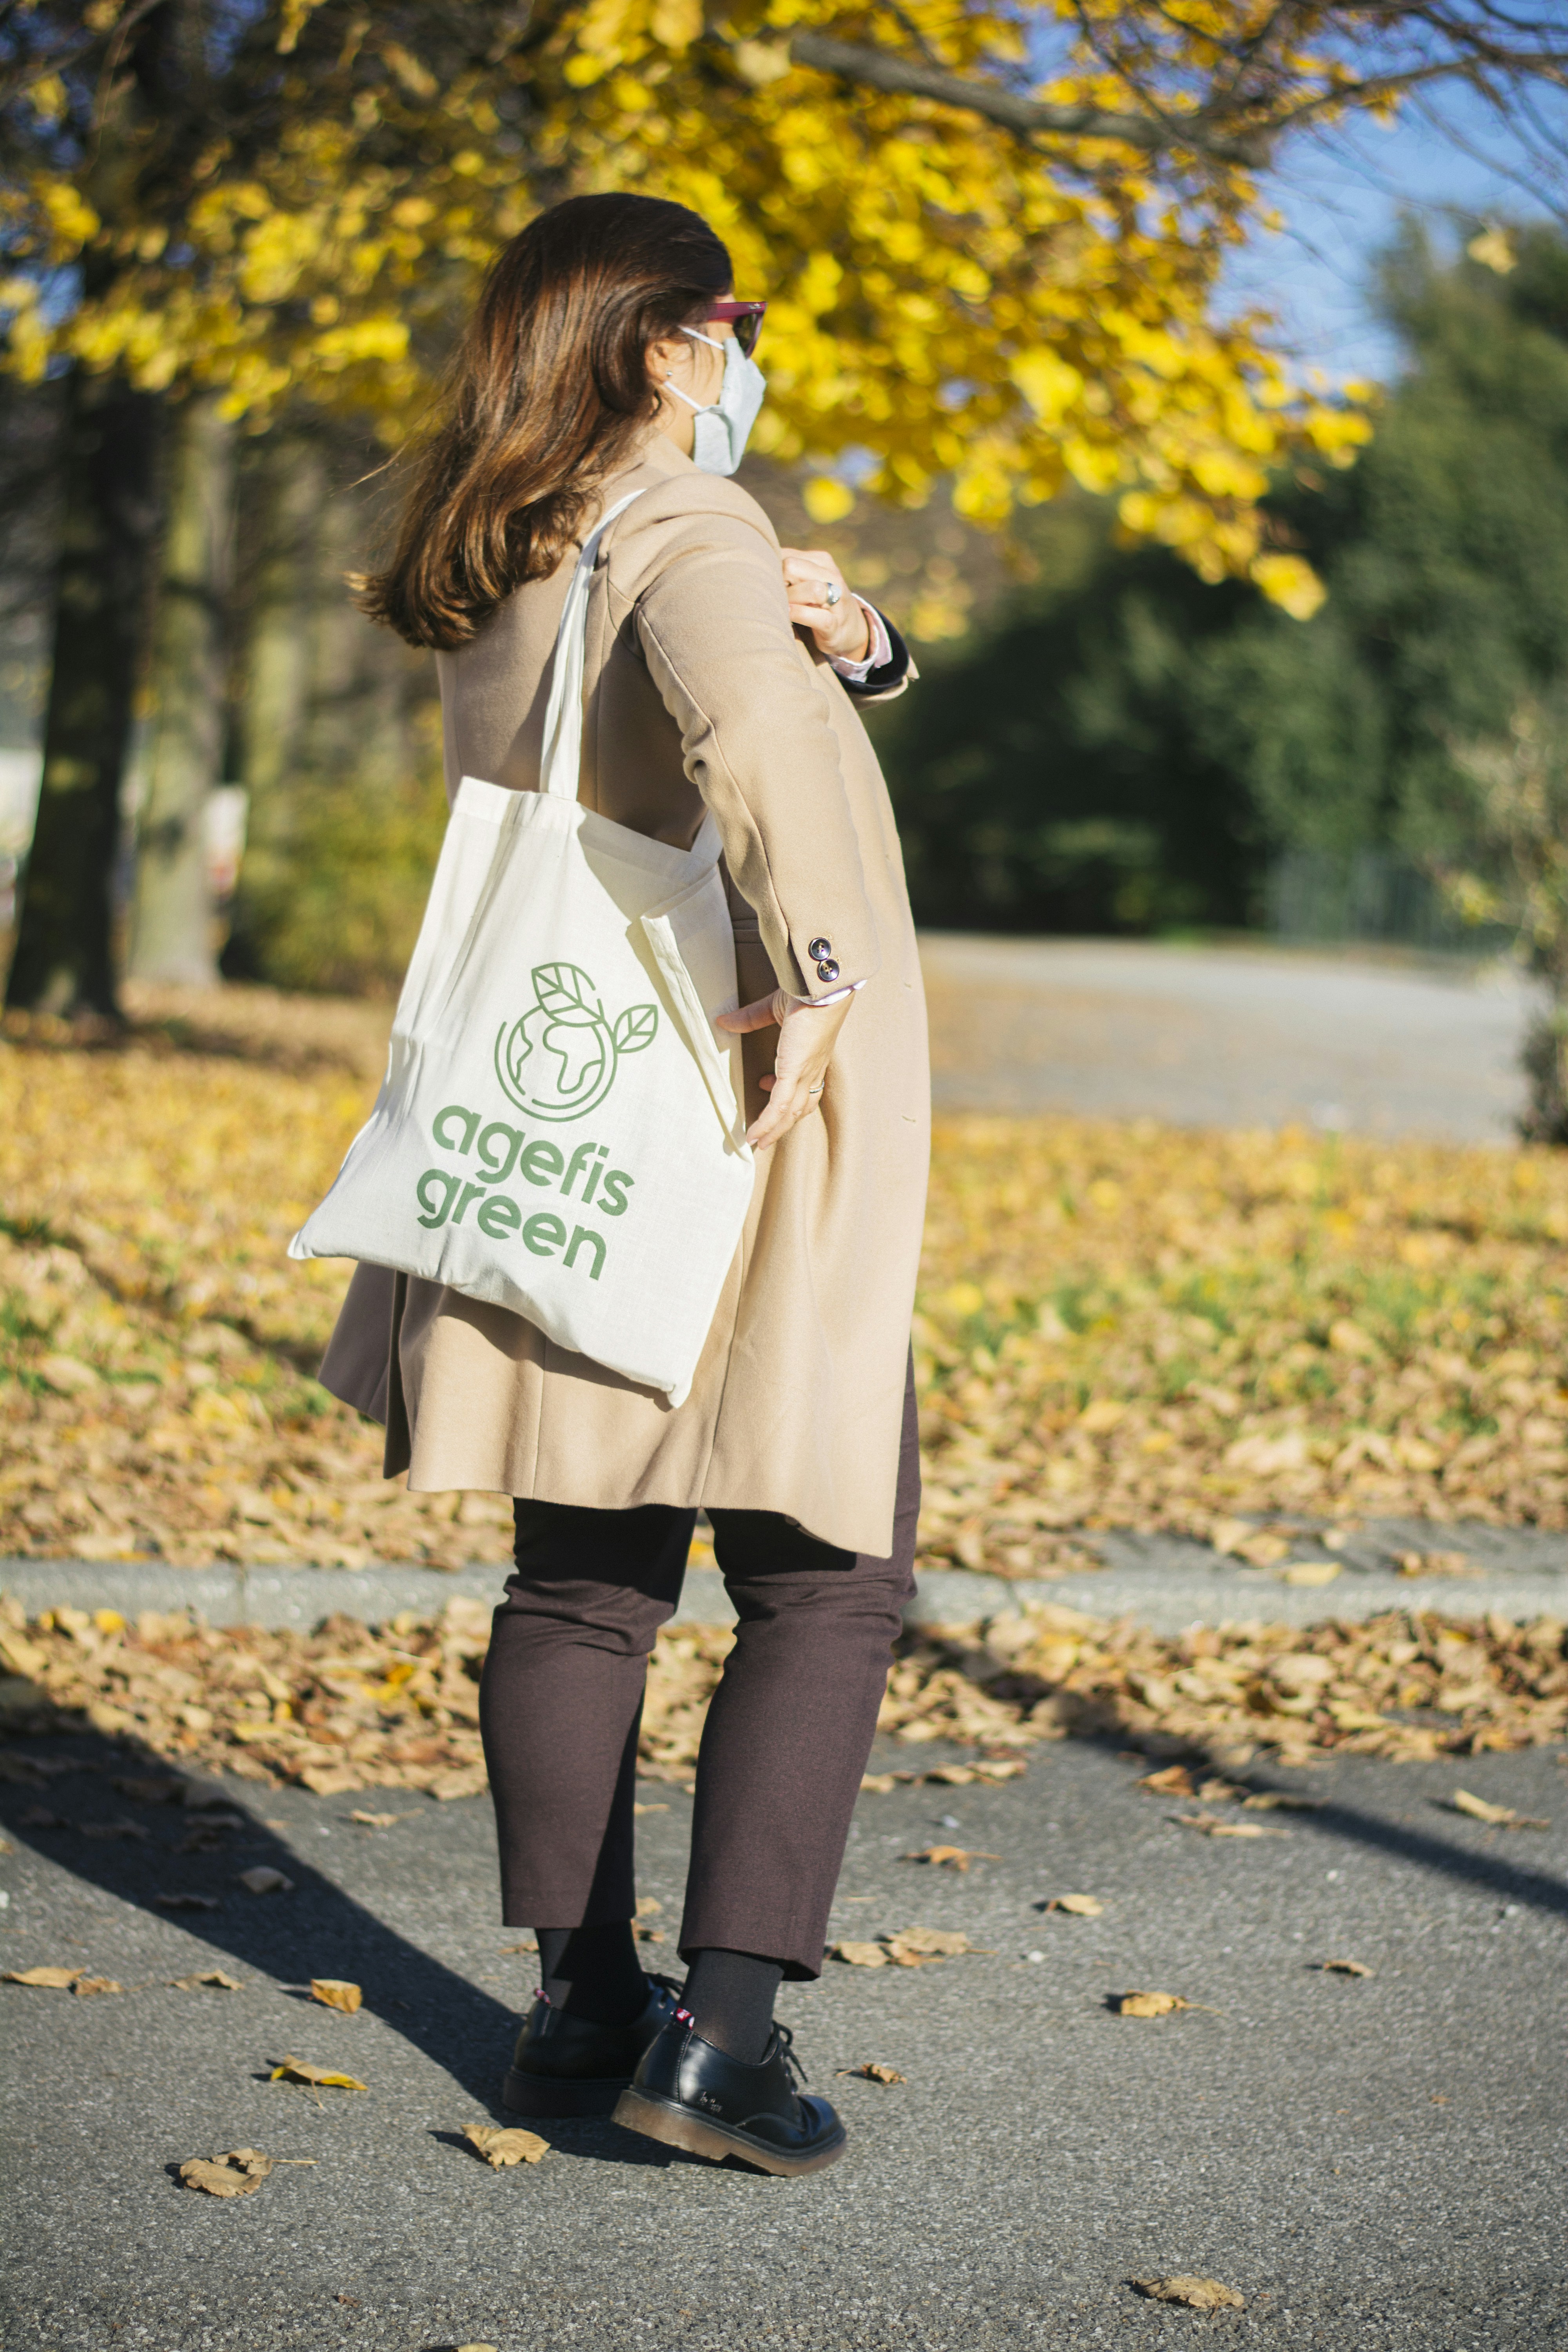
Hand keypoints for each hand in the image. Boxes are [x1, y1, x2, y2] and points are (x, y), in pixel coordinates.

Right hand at [715, 986, 852, 1149]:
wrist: (820, 992)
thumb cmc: (805, 996)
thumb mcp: (772, 1010)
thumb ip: (750, 1019)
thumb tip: (724, 1021)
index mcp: (812, 1056)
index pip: (805, 1086)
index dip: (790, 1094)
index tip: (766, 1087)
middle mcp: (812, 1070)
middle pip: (801, 1107)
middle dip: (784, 1124)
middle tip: (767, 1134)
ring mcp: (805, 1075)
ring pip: (790, 1114)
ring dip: (774, 1131)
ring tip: (758, 1143)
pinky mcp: (795, 1074)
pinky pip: (780, 1107)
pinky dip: (767, 1123)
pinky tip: (754, 1134)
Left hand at [780, 548, 870, 662]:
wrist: (848, 629)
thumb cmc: (815, 602)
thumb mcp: (805, 579)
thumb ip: (787, 568)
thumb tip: (758, 561)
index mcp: (821, 560)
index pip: (784, 555)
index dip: (773, 571)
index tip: (773, 585)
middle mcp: (831, 576)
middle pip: (791, 566)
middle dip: (779, 582)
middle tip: (777, 596)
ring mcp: (837, 600)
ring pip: (811, 589)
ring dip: (789, 600)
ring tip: (784, 608)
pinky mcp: (834, 624)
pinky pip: (817, 617)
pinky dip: (800, 615)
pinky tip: (789, 616)